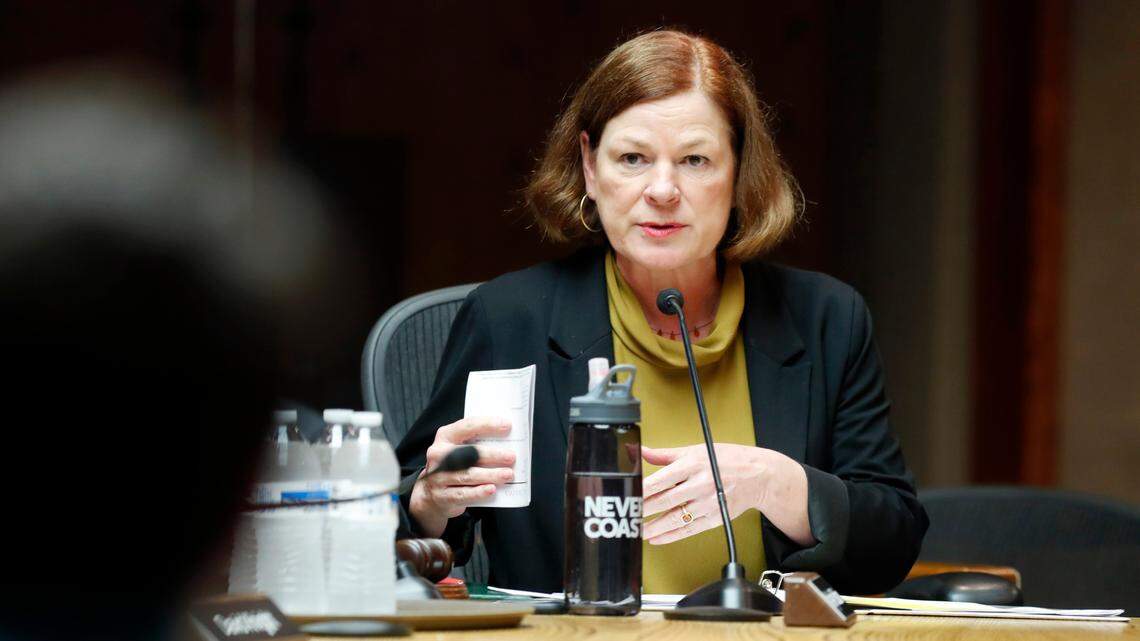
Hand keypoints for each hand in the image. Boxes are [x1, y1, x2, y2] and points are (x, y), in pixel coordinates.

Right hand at [409, 416, 515, 536]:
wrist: (431, 495)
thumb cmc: (454, 466)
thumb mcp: (459, 449)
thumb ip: (476, 444)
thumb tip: (509, 441)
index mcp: (445, 437)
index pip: (466, 427)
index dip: (487, 425)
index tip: (507, 426)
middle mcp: (438, 455)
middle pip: (468, 454)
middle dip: (492, 455)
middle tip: (511, 457)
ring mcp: (438, 477)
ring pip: (468, 475)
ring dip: (490, 475)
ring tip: (508, 474)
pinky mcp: (442, 496)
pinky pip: (463, 494)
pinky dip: (479, 492)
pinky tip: (492, 489)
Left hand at [640, 443, 772, 544]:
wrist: (758, 475)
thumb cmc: (727, 460)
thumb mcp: (695, 450)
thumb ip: (665, 455)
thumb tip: (641, 451)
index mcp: (693, 465)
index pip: (661, 480)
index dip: (642, 490)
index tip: (629, 495)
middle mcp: (700, 485)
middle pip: (665, 500)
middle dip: (643, 510)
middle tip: (627, 515)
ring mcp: (707, 503)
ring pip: (675, 519)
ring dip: (654, 527)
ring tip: (638, 531)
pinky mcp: (714, 517)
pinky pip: (689, 530)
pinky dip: (671, 536)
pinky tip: (658, 538)